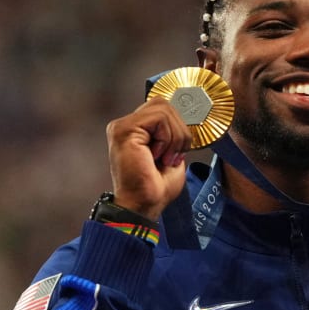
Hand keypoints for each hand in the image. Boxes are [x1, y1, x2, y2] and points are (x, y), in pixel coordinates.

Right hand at [105, 97, 191, 220]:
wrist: (144, 205)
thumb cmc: (156, 187)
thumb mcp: (173, 153)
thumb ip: (174, 133)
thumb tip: (186, 117)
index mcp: (135, 130)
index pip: (162, 108)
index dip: (178, 126)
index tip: (178, 151)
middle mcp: (125, 125)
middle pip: (164, 104)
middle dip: (179, 130)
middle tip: (174, 156)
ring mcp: (122, 126)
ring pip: (164, 110)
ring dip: (175, 137)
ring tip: (165, 158)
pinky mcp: (124, 130)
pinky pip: (159, 118)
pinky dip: (167, 138)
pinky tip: (158, 156)